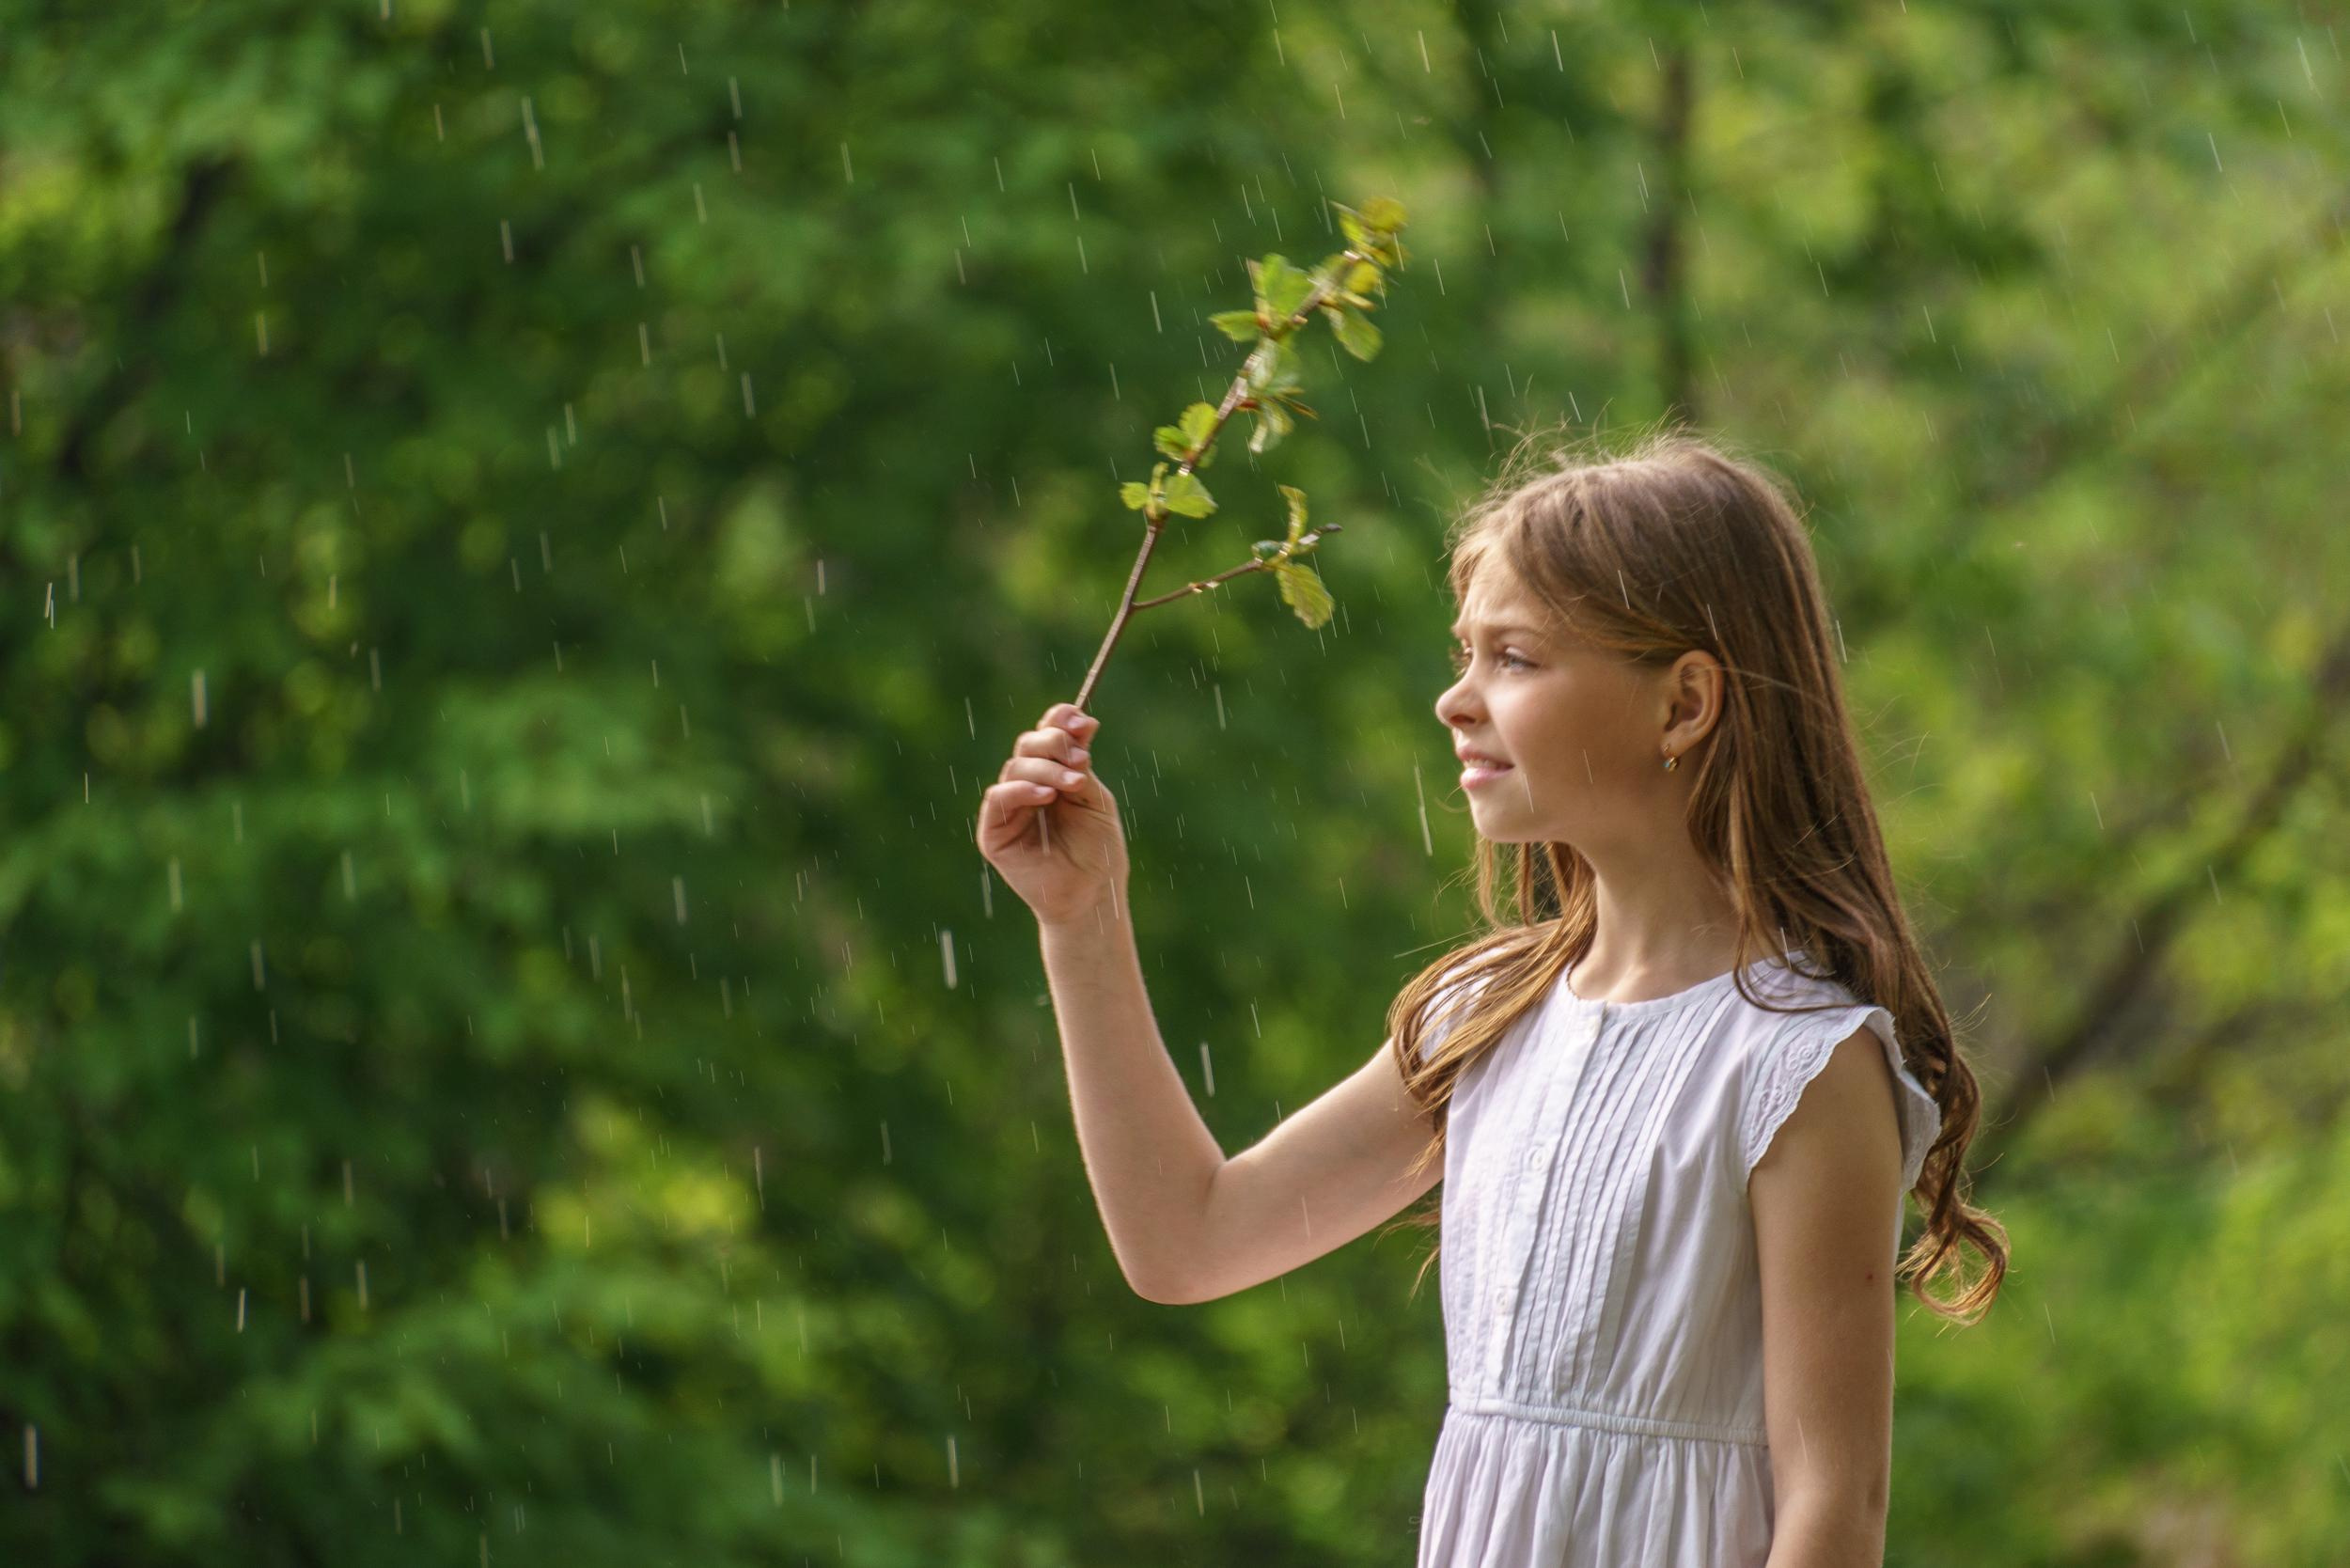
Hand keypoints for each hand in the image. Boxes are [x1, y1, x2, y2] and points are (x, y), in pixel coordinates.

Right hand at [976, 702, 1129, 926]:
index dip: (1058, 721)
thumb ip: (1081, 763)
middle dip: (1055, 744)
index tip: (1081, 720)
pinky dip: (1021, 790)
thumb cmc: (1098, 849)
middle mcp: (1027, 786)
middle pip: (1029, 745)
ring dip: (1046, 769)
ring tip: (1074, 784)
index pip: (1046, 735)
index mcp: (1052, 774)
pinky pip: (998, 799)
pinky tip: (1046, 795)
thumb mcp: (1095, 798)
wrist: (1093, 894)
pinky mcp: (994, 832)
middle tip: (1082, 759)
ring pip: (1016, 768)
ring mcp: (1009, 808)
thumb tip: (1083, 719)